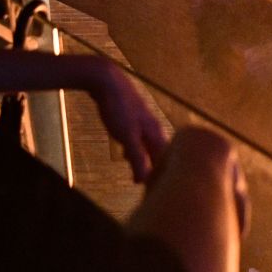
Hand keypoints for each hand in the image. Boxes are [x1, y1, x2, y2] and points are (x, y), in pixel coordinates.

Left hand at [87, 59, 168, 182]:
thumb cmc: (117, 107)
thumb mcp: (126, 136)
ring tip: (139, 175)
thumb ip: (137, 157)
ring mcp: (143, 120)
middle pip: (159, 153)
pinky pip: (138, 138)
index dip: (161, 176)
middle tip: (149, 187)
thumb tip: (145, 180)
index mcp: (156, 131)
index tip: (156, 192)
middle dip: (155, 169)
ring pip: (148, 145)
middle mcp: (153, 125)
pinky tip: (125, 153)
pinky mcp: (132, 116)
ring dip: (145, 160)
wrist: (106, 79)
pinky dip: (135, 149)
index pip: (165, 160)